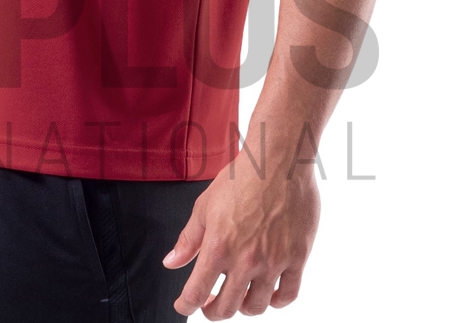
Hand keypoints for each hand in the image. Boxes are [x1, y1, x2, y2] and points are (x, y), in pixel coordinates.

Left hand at [162, 150, 319, 317]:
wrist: (278, 161)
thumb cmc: (240, 178)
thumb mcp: (205, 205)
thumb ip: (189, 239)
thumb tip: (171, 263)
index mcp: (218, 247)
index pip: (196, 293)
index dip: (186, 305)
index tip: (183, 306)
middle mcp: (245, 260)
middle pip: (227, 308)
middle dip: (213, 311)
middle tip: (210, 303)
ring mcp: (273, 261)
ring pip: (256, 307)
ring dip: (243, 307)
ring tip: (239, 296)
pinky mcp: (297, 258)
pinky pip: (288, 295)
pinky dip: (276, 301)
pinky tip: (268, 294)